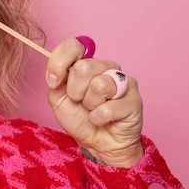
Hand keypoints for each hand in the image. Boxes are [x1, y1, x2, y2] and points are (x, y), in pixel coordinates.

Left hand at [46, 38, 143, 166]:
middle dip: (74, 91)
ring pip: (98, 85)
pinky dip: (99, 118)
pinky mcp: (134, 99)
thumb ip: (55, 79)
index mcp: (86, 63)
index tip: (53, 81)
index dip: (59, 63)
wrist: (97, 143)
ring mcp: (123, 81)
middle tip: (79, 101)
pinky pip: (108, 108)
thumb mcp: (57, 97)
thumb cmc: (79, 118)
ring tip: (93, 110)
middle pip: (83, 67)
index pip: (74, 45)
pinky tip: (103, 120)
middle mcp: (106, 67)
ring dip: (89, 105)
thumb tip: (57, 71)